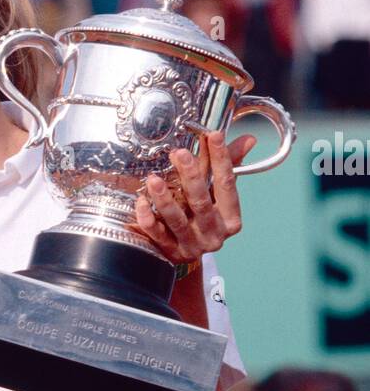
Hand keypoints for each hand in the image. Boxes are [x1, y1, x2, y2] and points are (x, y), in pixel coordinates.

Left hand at [133, 130, 256, 267]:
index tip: (213, 136)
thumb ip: (230, 166)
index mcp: (231, 218)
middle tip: (179, 153)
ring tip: (154, 179)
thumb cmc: (204, 216)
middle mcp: (214, 234)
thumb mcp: (218, 195)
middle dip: (191, 176)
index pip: (227, 184)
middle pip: (201, 202)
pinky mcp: (171, 253)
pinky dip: (148, 219)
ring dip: (165, 198)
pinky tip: (141, 202)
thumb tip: (248, 139)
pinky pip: (157, 235)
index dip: (221, 159)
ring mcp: (192, 245)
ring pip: (177, 220)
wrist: (188, 254)